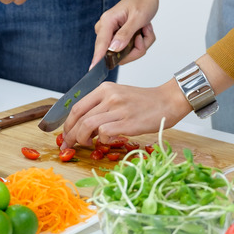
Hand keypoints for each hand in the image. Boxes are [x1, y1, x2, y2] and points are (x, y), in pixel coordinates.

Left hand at [60, 79, 191, 149]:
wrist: (168, 101)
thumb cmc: (143, 102)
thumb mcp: (118, 97)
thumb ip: (100, 108)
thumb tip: (83, 128)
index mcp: (104, 89)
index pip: (77, 107)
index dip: (68, 123)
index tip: (65, 134)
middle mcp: (109, 96)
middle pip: (79, 117)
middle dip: (70, 134)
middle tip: (69, 144)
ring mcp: (118, 109)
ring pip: (88, 125)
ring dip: (82, 138)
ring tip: (86, 144)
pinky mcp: (128, 122)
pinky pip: (104, 133)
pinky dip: (100, 140)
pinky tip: (105, 142)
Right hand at [90, 0, 158, 69]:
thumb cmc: (142, 2)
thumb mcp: (137, 18)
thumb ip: (125, 34)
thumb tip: (113, 49)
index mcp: (107, 22)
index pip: (100, 44)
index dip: (97, 58)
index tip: (92, 69)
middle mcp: (106, 29)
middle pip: (115, 53)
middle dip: (135, 48)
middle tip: (143, 35)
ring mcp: (112, 35)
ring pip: (125, 53)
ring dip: (140, 44)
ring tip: (144, 29)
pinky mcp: (118, 38)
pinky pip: (130, 50)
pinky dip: (141, 42)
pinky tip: (143, 30)